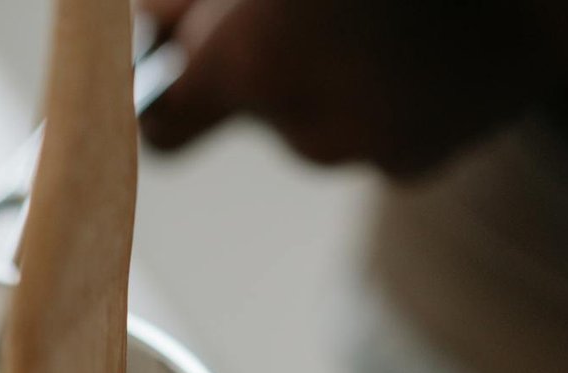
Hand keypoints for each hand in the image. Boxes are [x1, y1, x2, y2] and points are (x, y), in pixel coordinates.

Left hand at [139, 0, 567, 173]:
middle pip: (240, 106)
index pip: (160, 121)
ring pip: (303, 118)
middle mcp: (303, 126)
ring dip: (313, 69)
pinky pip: (363, 128)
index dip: (153, 88)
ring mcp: (365, 150)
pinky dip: (373, 89)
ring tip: (370, 10)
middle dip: (246, 53)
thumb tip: (150, 18)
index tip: (165, 55)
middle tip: (287, 0)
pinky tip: (415, 39)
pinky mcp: (417, 161)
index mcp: (255, 61)